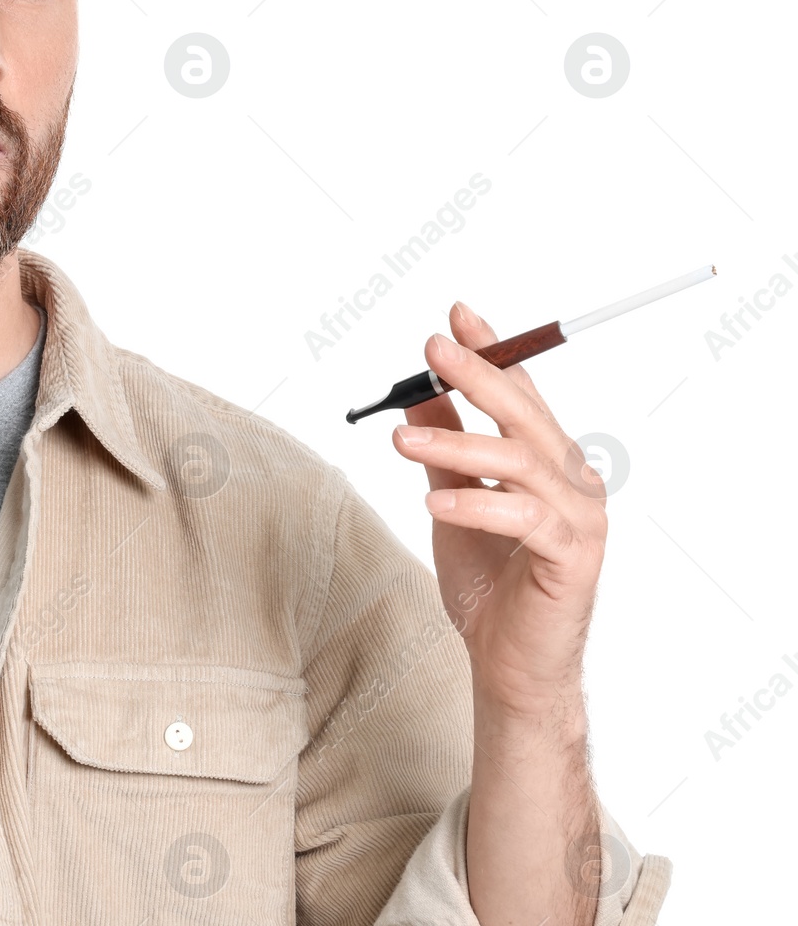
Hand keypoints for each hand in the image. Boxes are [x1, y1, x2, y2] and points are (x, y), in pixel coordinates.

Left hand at [390, 300, 608, 716]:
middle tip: (432, 348)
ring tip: (399, 439)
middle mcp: (573, 481)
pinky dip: (476, 505)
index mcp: (548, 462)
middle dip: (478, 375)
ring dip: (457, 443)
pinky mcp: (572, 558)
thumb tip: (418, 389)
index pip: (520, 394)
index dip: (492, 352)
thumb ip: (442, 447)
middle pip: (525, 415)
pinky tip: (433, 500)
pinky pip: (523, 518)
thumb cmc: (487, 582)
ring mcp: (579, 518)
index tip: (457, 316)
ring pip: (519, 463)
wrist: (507, 662)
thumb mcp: (451, 498)